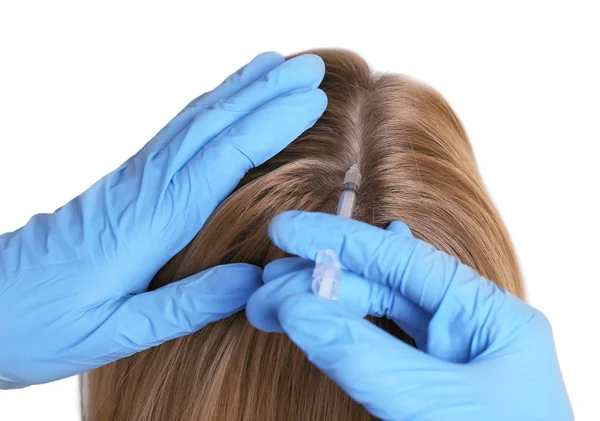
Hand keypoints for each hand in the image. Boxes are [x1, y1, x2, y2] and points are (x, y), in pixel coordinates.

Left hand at [0, 54, 326, 387]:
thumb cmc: (42, 323)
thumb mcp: (117, 333)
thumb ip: (186, 306)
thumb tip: (252, 281)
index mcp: (153, 222)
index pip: (225, 157)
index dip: (271, 125)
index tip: (311, 100)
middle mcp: (146, 188)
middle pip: (214, 126)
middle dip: (265, 93)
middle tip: (310, 68)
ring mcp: (134, 179)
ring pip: (195, 121)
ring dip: (238, 90)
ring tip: (273, 68)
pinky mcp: (125, 182)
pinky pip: (176, 133)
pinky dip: (207, 108)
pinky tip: (222, 103)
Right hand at [247, 211, 572, 420]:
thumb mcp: (437, 405)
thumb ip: (366, 357)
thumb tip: (296, 309)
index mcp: (489, 316)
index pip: (403, 259)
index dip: (339, 240)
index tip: (285, 230)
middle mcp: (467, 328)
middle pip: (381, 286)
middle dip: (319, 282)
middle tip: (263, 291)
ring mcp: (447, 358)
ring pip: (374, 316)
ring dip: (321, 310)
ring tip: (272, 309)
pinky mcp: (427, 388)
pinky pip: (378, 348)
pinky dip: (342, 335)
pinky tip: (320, 316)